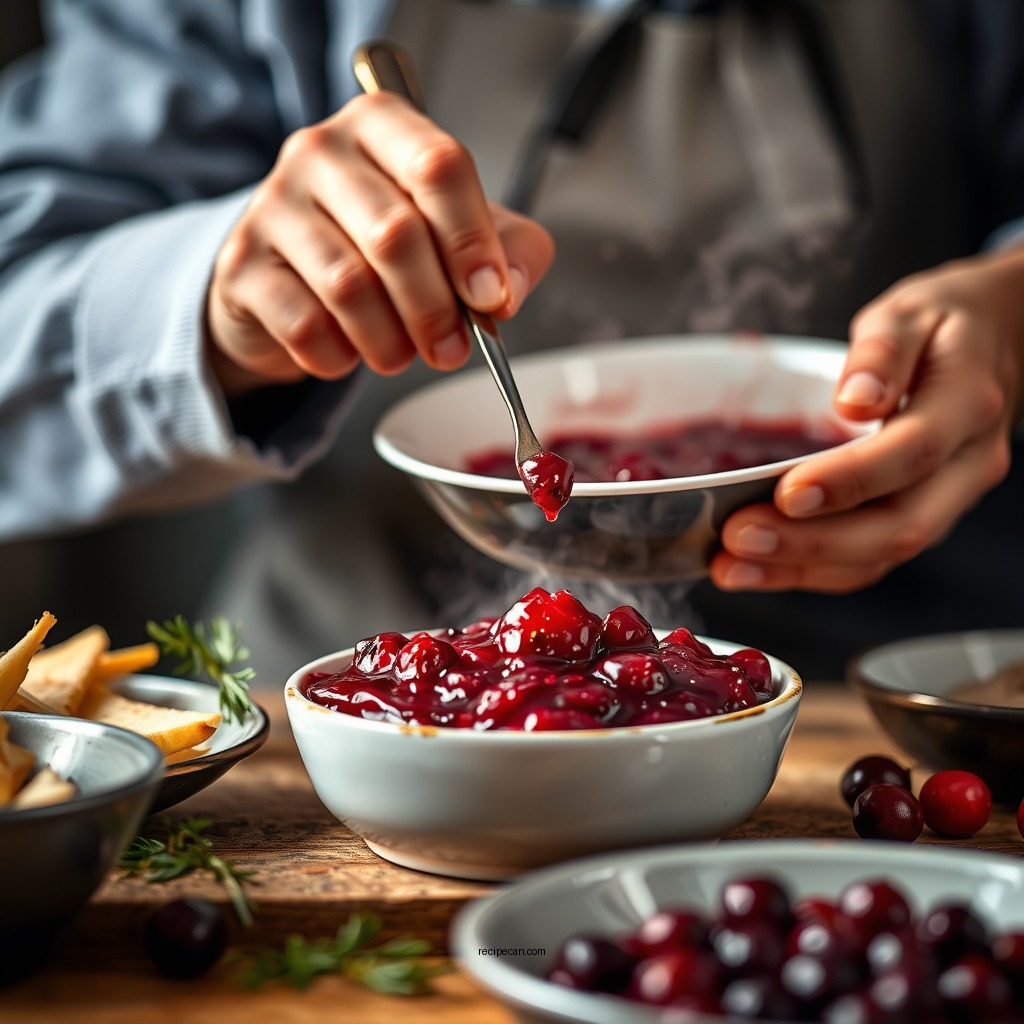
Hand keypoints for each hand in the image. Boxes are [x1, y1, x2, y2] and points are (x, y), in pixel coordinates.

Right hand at [206, 92, 553, 395]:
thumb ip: (508, 252)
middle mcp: (320, 151)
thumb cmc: (384, 248)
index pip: (438, 167)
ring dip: (389, 340)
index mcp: (384, 125)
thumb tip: (507, 291)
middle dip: (435, 308)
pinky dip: (339, 356)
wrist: (292, 279)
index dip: (472, 241)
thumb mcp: (461, 235)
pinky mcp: (240, 264)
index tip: (492, 298)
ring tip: (401, 355)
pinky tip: (347, 352)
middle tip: (451, 349)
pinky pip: (304, 325)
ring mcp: (272, 203)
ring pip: (348, 286)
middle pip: (396, 234)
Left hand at [712, 246, 1023, 592]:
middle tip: (739, 538)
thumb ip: (882, 352)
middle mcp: (966, 464)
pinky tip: (753, 568)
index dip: (851, 480)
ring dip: (801, 568)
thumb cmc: (939, 327)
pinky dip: (808, 572)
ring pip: (882, 554)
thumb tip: (856, 399)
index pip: (915, 452)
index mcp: (965, 404)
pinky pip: (869, 559)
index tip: (788, 493)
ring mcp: (947, 499)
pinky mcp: (919, 517)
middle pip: (900, 524)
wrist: (989, 346)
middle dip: (813, 542)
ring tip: (731, 566)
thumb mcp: (909, 313)